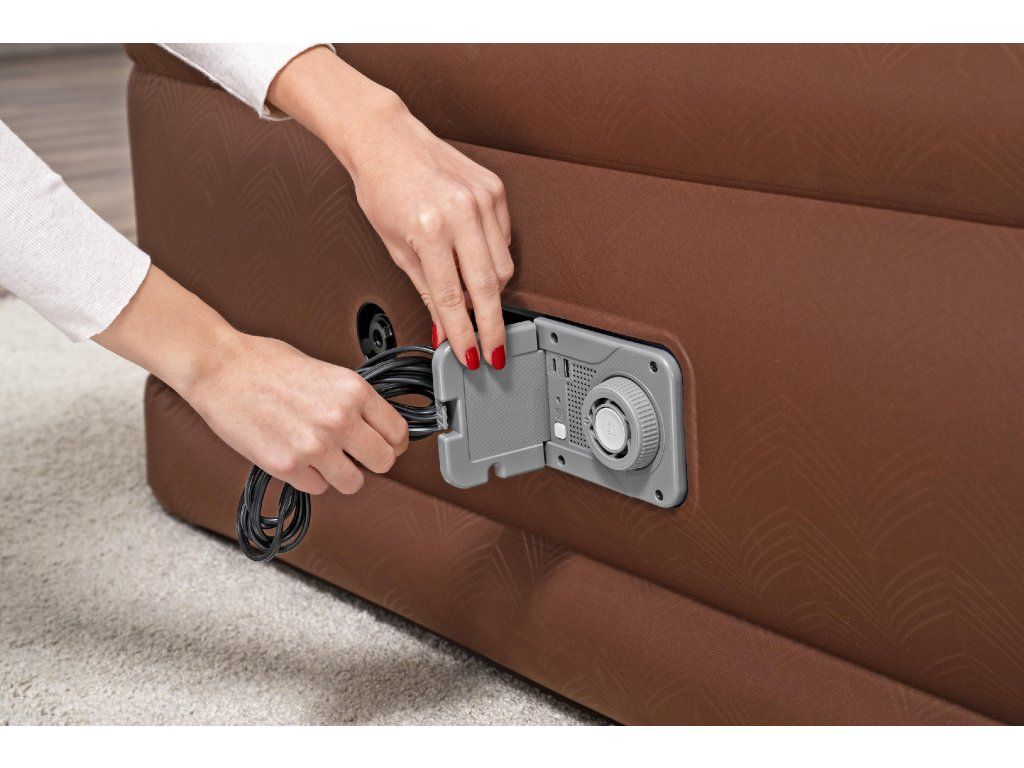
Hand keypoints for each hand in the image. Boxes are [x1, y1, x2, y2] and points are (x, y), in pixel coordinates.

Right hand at [186, 333, 408, 494]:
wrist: (220, 367)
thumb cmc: (265, 363)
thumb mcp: (326, 371)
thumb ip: (352, 399)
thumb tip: (371, 423)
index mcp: (354, 391)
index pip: (398, 433)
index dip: (393, 442)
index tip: (386, 444)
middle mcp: (340, 420)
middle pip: (384, 462)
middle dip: (371, 461)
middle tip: (356, 455)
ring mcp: (315, 446)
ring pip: (353, 483)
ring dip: (341, 474)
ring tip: (324, 458)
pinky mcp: (288, 466)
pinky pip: (318, 487)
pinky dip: (310, 477)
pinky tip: (297, 457)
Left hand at [268, 47, 513, 370]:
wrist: (386, 140)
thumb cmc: (381, 187)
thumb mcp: (395, 247)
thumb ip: (425, 290)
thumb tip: (444, 325)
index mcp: (429, 230)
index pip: (454, 299)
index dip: (465, 333)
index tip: (472, 355)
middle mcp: (460, 214)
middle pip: (489, 287)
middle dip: (493, 326)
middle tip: (494, 350)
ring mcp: (482, 200)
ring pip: (504, 267)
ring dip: (493, 293)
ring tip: (476, 301)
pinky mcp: (495, 190)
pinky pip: (506, 240)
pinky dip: (494, 259)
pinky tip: (476, 260)